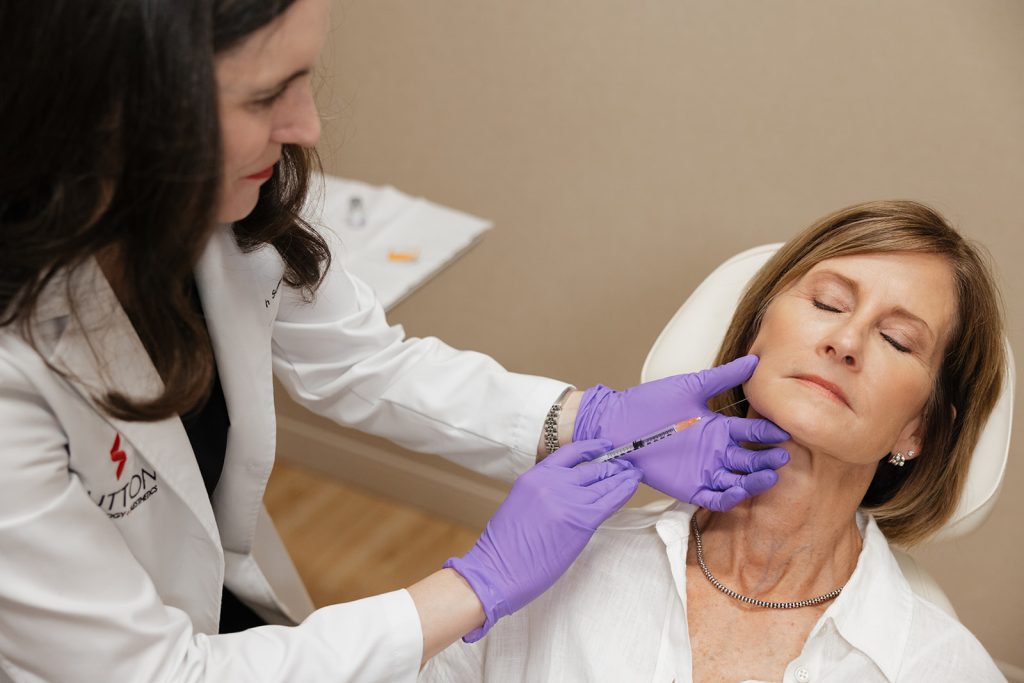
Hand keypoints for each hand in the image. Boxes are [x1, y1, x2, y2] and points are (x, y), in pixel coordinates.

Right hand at [444, 440, 641, 641]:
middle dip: (612, 465)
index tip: (605, 446)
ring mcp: (568, 500)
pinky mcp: (582, 520)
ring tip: (634, 473)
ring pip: (604, 482)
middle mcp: (552, 482)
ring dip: (623, 476)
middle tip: (626, 465)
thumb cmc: (504, 547)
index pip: (570, 453)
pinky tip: (631, 486)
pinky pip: (611, 500)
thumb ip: (544, 492)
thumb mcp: (520, 504)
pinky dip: (624, 491)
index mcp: (534, 476)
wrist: (498, 570)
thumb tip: (570, 491)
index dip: (592, 447)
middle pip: (592, 467)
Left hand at [573, 355, 789, 510]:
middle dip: (767, 459)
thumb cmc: (649, 403)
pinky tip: (741, 490)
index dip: (767, 432)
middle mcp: (715, 451)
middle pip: (749, 459)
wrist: (617, 423)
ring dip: (755, 480)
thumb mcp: (690, 387)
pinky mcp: (690, 487)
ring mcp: (704, 470)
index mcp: (718, 427)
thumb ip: (722, 377)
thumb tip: (754, 360)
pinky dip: (730, 497)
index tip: (783, 430)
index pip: (751, 432)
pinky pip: (715, 497)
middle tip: (782, 455)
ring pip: (738, 480)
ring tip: (770, 475)